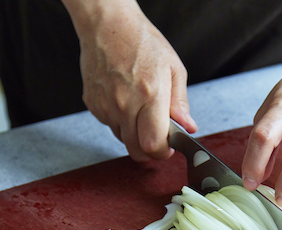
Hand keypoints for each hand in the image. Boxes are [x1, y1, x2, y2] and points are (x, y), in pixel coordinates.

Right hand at [67, 1, 196, 160]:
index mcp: (150, 95)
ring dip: (135, 135)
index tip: (169, 147)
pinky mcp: (92, 104)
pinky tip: (125, 102)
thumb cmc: (143, 43)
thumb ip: (180, 103)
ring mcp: (105, 105)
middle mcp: (125, 104)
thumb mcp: (173, 69)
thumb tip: (188, 127)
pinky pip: (110, 125)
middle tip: (158, 139)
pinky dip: (120, 122)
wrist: (108, 25)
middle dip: (150, 151)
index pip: (153, 144)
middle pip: (136, 150)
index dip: (163, 152)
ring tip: (141, 112)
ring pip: (123, 139)